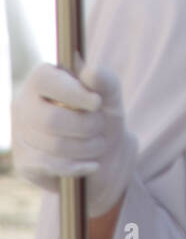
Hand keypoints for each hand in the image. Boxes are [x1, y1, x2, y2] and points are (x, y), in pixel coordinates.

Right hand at [11, 61, 137, 218]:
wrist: (104, 154)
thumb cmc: (103, 115)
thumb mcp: (110, 96)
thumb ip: (105, 81)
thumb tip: (91, 72)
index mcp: (42, 79)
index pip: (46, 81)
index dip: (75, 93)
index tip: (98, 103)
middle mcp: (24, 104)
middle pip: (51, 120)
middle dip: (86, 126)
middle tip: (101, 127)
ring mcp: (20, 134)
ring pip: (54, 145)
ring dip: (87, 147)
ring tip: (99, 144)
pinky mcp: (24, 162)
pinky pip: (51, 166)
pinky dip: (79, 165)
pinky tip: (93, 164)